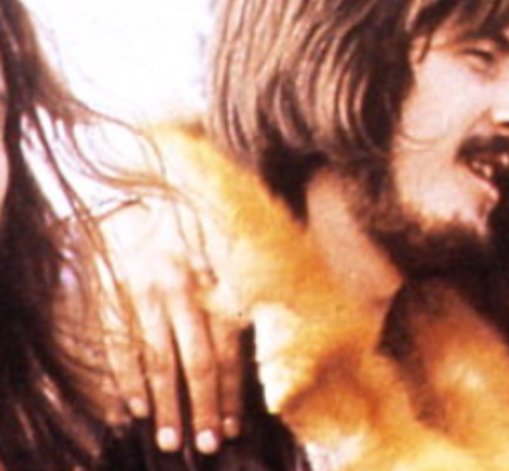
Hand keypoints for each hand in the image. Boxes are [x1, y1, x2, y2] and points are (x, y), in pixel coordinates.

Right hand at [99, 197, 244, 454]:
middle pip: (197, 362)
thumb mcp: (225, 252)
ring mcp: (144, 296)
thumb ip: (243, 295)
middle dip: (204, 407)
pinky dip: (126, 380)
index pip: (228, 349)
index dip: (231, 391)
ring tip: (172, 439)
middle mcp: (183, 292)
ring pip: (158, 361)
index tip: (233, 426)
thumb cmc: (192, 228)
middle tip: (207, 443)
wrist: (138, 193)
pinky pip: (119, 346)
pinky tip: (135, 409)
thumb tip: (268, 337)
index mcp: (216, 284)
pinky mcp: (112, 296)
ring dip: (167, 405)